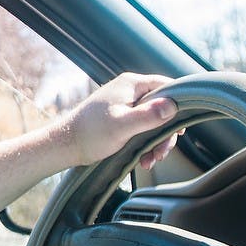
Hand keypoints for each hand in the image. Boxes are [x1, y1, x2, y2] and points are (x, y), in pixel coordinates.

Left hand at [60, 72, 181, 169]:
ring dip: (155, 142)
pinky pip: (141, 127)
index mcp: (131, 84)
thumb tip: (173, 105)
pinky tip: (143, 159)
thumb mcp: (123, 126)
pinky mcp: (119, 117)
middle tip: (161, 153)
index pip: (167, 86)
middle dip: (165, 133)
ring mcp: (124, 103)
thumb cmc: (90, 134)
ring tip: (150, 160)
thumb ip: (148, 115)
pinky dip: (145, 143)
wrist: (65, 145)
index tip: (180, 129)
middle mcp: (129, 90)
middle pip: (162, 107)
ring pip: (153, 120)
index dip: (179, 106)